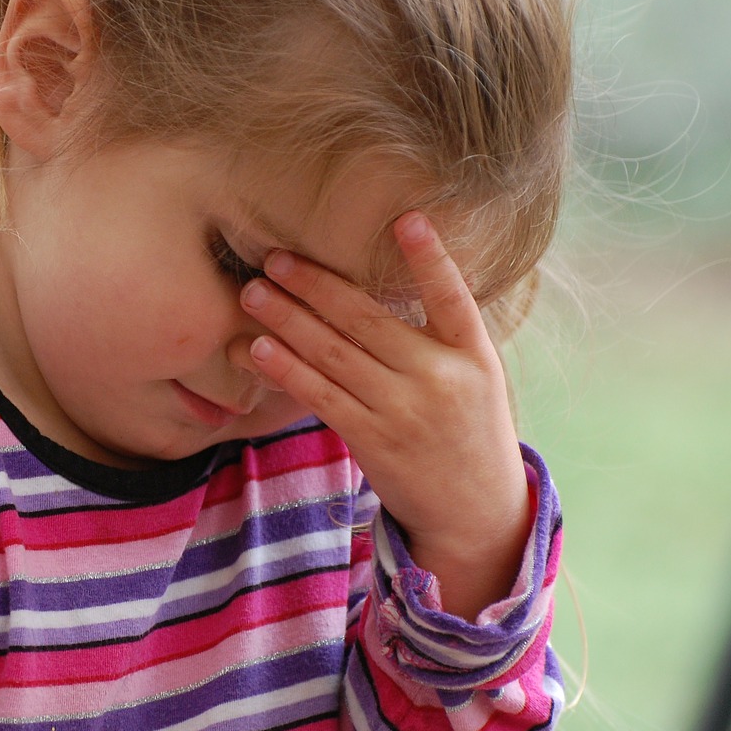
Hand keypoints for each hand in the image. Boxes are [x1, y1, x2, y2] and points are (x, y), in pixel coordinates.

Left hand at [240, 212, 531, 619]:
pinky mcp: (373, 440)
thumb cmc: (467, 429)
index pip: (453, 297)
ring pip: (335, 354)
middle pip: (367, 320)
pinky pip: (321, 396)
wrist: (475, 511)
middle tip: (274, 257)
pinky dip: (287, 369)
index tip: (407, 218)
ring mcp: (405, 411)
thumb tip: (380, 284)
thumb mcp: (477, 376)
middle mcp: (440, 378)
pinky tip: (259, 347)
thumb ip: (438, 334)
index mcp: (474, 354)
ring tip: (253, 292)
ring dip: (287, 319)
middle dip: (315, 285)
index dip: (431, 258)